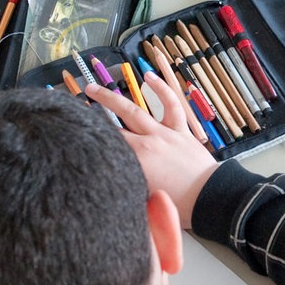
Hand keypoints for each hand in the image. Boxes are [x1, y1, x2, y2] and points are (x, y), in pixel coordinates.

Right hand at [87, 75, 217, 229]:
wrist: (210, 199)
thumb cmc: (178, 207)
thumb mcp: (144, 201)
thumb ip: (125, 186)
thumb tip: (106, 180)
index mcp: (136, 162)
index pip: (107, 143)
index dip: (88, 134)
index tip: (73, 126)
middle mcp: (147, 143)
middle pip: (114, 123)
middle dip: (94, 111)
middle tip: (77, 101)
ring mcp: (165, 134)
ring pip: (135, 111)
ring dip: (113, 99)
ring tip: (95, 88)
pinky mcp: (181, 132)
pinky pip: (171, 106)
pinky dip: (162, 89)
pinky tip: (149, 77)